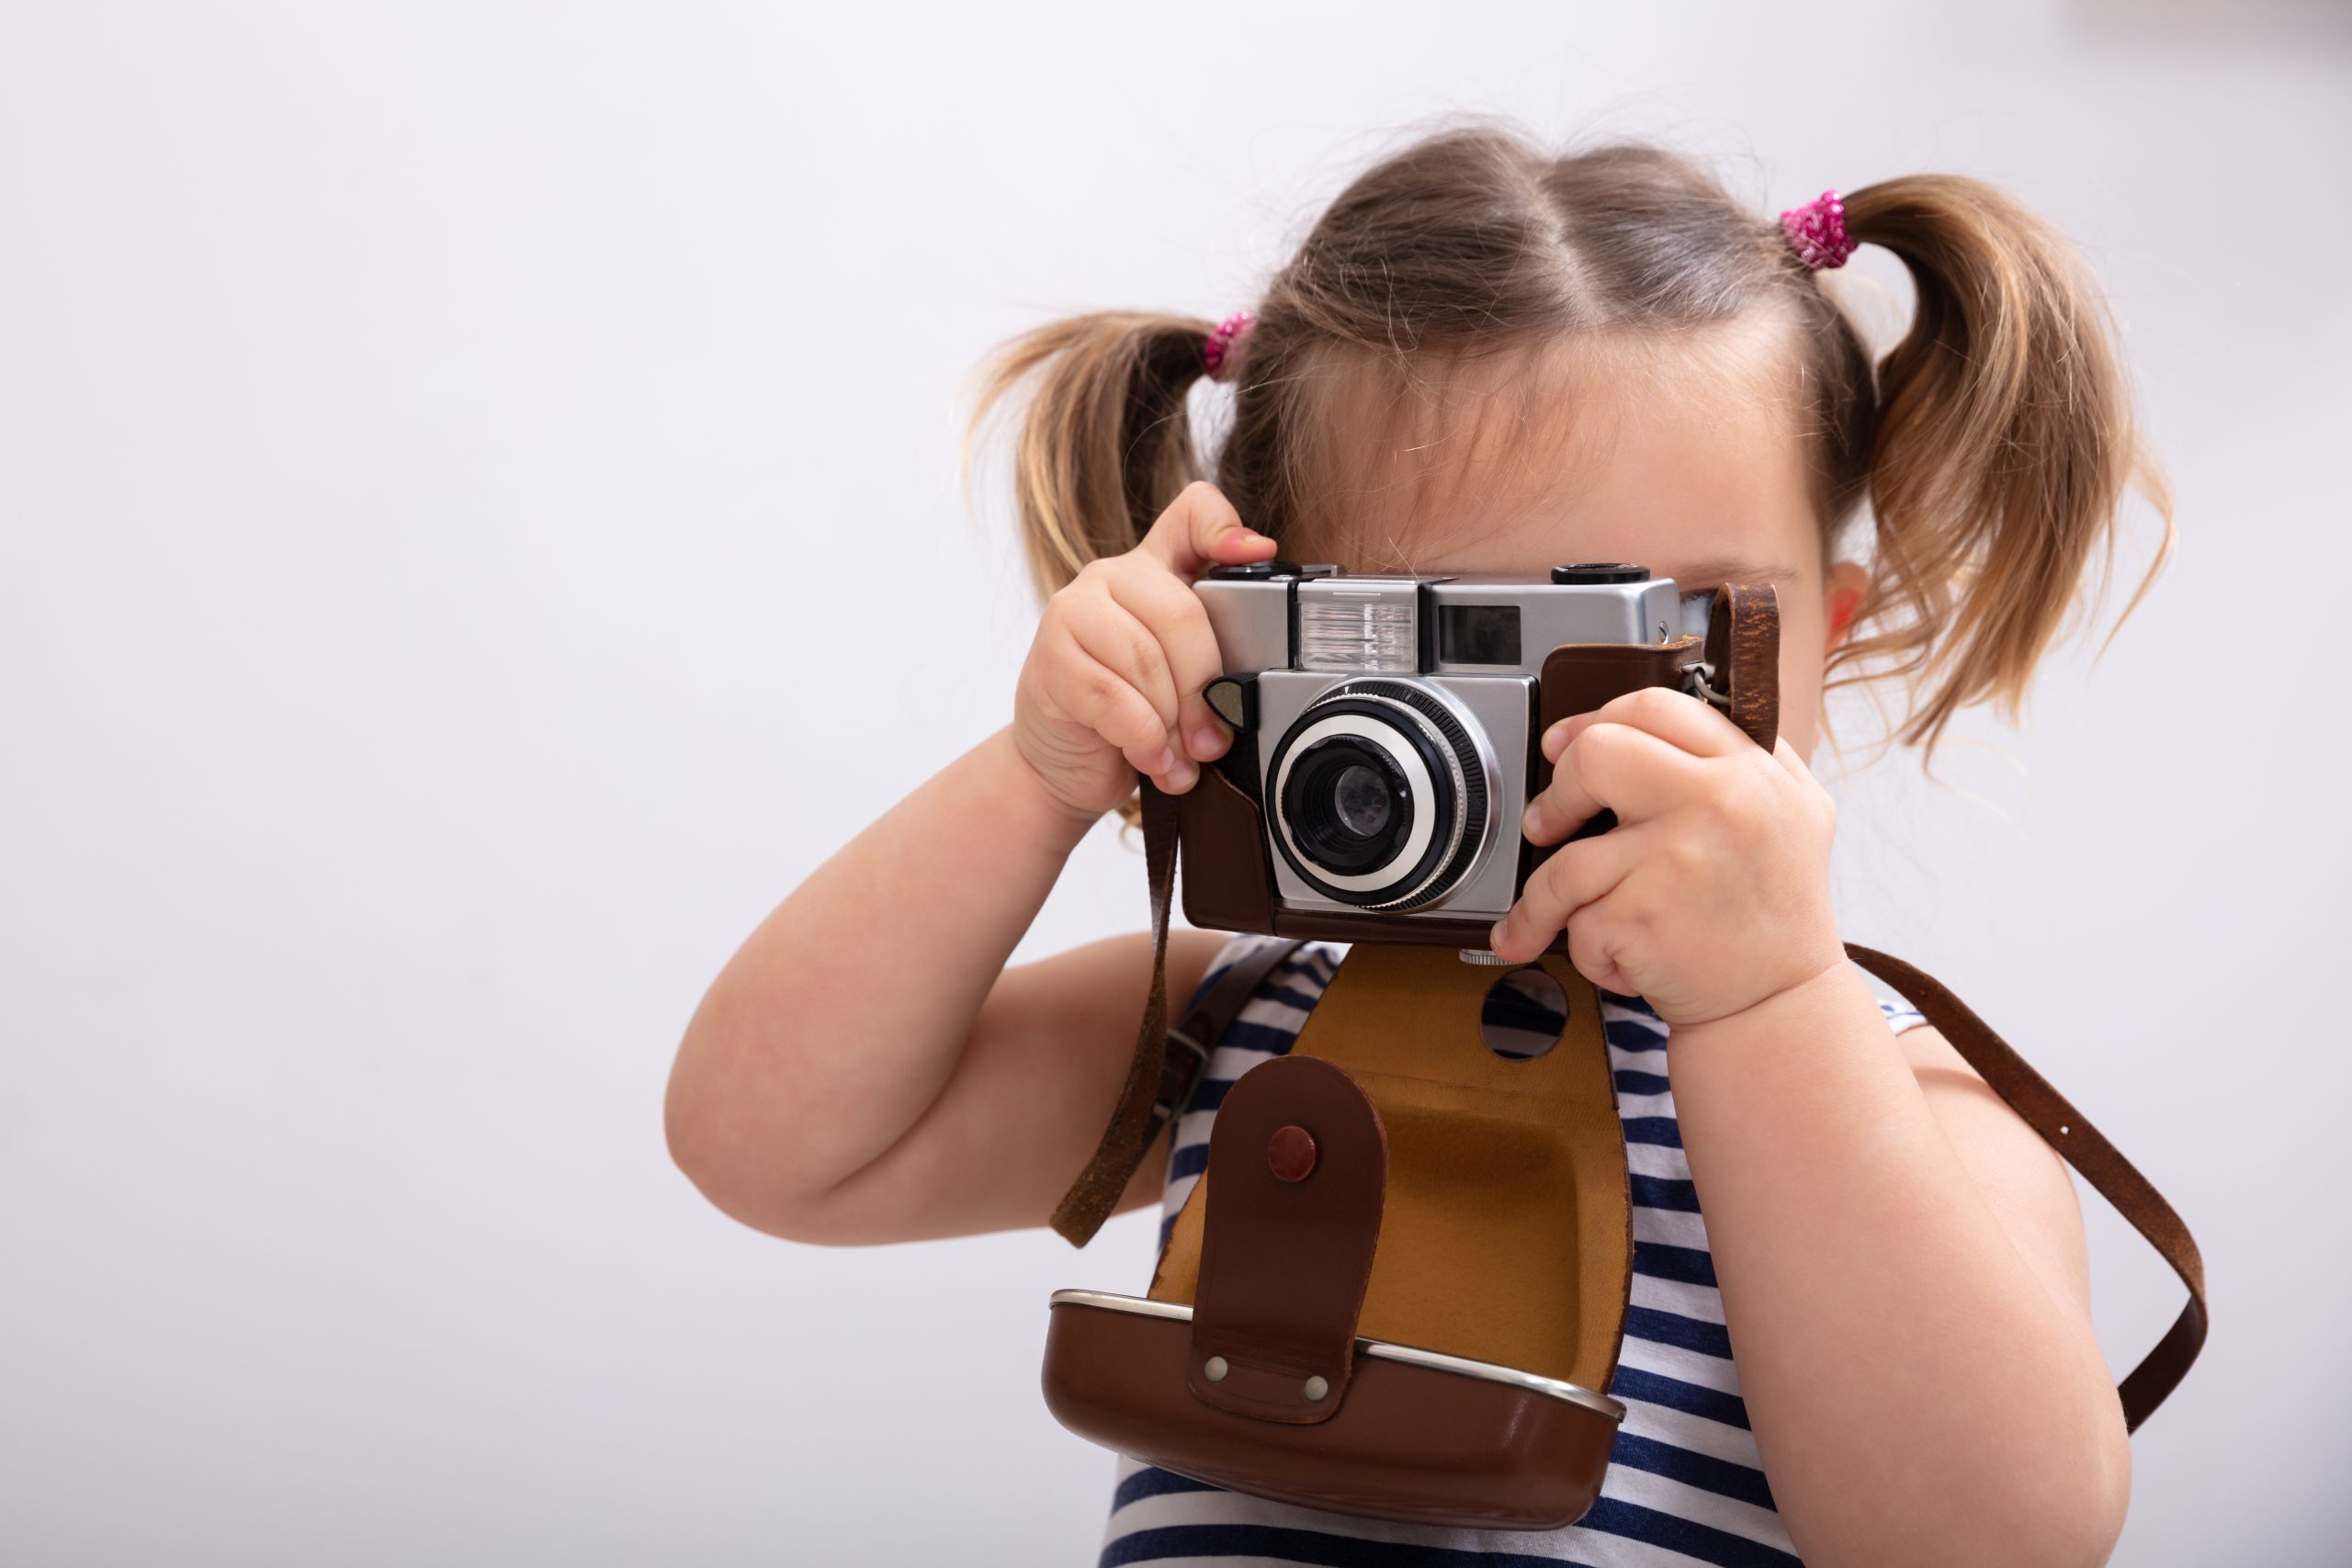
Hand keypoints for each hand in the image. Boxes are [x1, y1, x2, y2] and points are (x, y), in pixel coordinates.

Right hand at [1010, 481, 1277, 823]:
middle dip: (1205, 688)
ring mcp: (1072, 612)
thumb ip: (1210, 660)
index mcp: (1152, 569)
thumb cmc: (1128, 714)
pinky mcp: (1051, 658)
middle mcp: (1110, 577)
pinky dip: (1142, 739)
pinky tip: (1148, 758)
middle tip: (1212, 737)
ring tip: (1177, 756)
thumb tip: (1247, 688)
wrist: (1061, 759)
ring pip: (1146, 661)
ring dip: (1172, 723)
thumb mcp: (1178, 679)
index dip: (1226, 528)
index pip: (1191, 515)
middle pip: (1180, 614)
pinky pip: (1113, 698)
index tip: (1258, 555)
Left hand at [1487, 685, 1846, 1027]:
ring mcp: (1678, 858)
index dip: (1595, 720)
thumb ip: (1741, 757)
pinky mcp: (1641, 916)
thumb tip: (1645, 722)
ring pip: (1566, 857)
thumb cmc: (1774, 913)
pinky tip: (1617, 960)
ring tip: (1546, 916)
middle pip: (1598, 754)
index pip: (1657, 707)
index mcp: (1753, 770)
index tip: (1564, 746)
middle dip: (1557, 789)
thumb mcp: (1795, 812)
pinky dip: (1585, 948)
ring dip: (1543, 896)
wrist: (1781, 1006)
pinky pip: (1575, 919)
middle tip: (1549, 823)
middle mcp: (1721, 803)